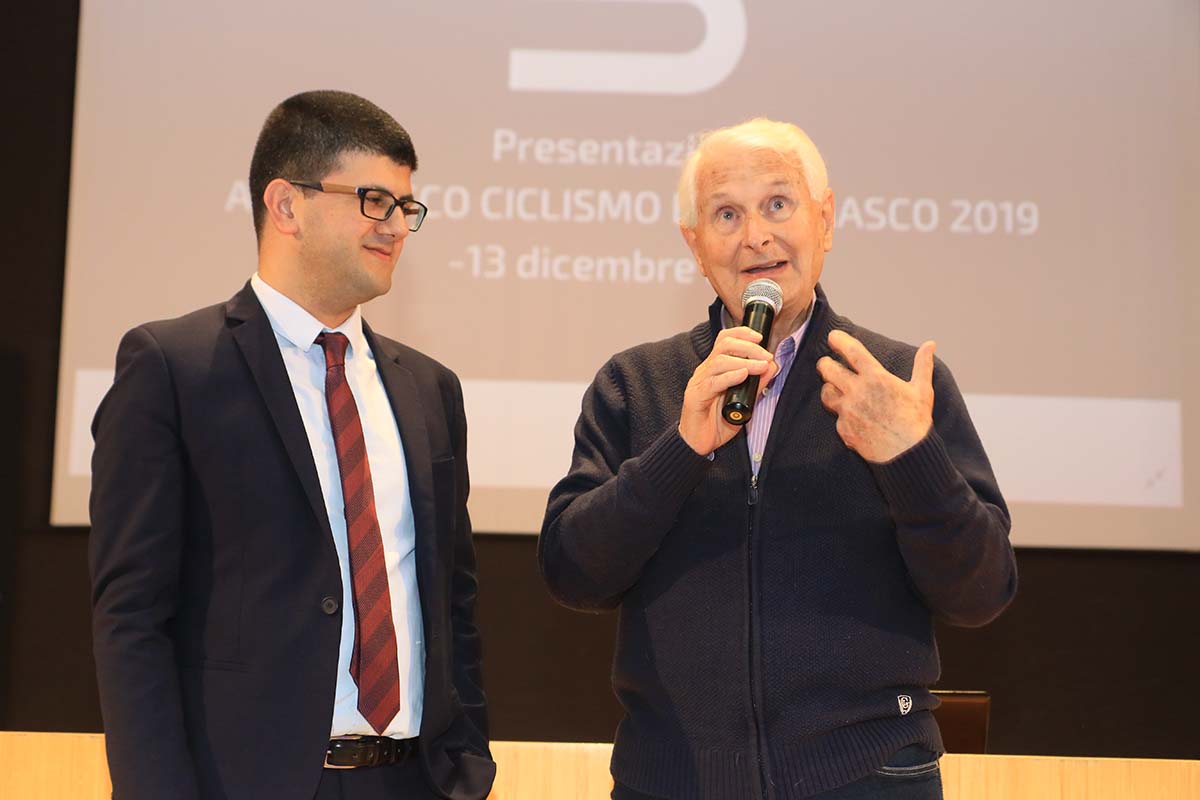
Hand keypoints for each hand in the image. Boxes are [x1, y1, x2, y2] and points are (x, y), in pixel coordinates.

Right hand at [679, 327, 778, 455]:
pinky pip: (713, 383)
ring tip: (761, 366)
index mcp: (715, 369)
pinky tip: (744, 375)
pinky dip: (730, 376)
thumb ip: (757, 384)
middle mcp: (705, 372)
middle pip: (724, 345)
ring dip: (744, 361)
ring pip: (719, 361)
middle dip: (748, 346)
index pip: (725, 340)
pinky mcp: (696, 397)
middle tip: (766, 355)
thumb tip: (772, 366)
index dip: (742, 333)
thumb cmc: (717, 422)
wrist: (698, 444)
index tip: (760, 337)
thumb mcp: (744, 401)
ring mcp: (699, 383)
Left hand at [816, 329, 935, 462]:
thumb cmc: (916, 421)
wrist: (907, 455)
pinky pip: (836, 417)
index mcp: (876, 378)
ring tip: (837, 389)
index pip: (851, 351)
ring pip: (826, 393)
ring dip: (830, 389)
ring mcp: (848, 411)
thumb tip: (930, 344)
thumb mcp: (922, 390)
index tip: (833, 336)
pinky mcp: (843, 429)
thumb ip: (922, 364)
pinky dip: (842, 415)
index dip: (839, 340)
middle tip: (827, 364)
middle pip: (827, 369)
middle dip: (825, 364)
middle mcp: (858, 392)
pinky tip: (853, 417)